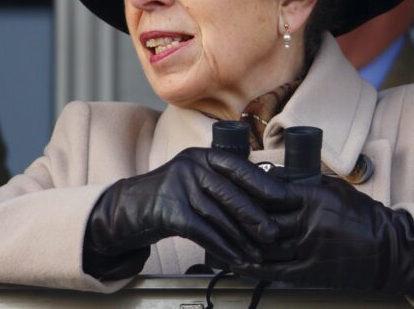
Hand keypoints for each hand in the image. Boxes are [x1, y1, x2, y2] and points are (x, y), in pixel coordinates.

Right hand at [83, 147, 290, 279]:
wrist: (129, 208)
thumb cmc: (172, 195)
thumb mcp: (196, 179)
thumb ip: (223, 183)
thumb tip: (266, 200)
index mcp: (203, 155)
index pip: (238, 166)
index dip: (263, 182)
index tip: (284, 197)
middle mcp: (190, 165)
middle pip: (230, 192)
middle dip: (255, 215)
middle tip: (274, 232)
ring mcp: (178, 186)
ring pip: (218, 214)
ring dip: (241, 238)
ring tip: (257, 253)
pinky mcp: (168, 211)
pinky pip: (202, 232)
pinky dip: (222, 247)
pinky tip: (235, 258)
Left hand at [233, 176, 413, 296]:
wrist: (387, 248)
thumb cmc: (361, 216)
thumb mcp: (334, 189)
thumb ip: (303, 184)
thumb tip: (272, 176)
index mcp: (313, 199)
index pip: (271, 192)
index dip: (246, 191)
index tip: (228, 186)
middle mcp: (308, 223)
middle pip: (263, 219)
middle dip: (237, 216)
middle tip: (215, 210)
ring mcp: (308, 249)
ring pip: (264, 246)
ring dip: (240, 243)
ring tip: (218, 239)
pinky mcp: (310, 272)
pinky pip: (275, 270)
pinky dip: (254, 267)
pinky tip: (237, 263)